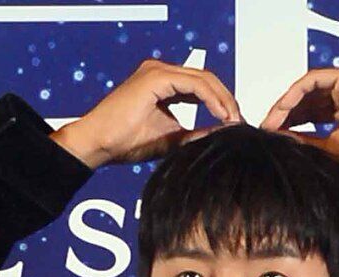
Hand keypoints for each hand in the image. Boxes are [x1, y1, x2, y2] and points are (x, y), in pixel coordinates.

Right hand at [50, 59, 244, 168]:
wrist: (98, 144)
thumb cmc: (124, 142)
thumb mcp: (170, 139)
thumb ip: (194, 134)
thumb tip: (221, 135)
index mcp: (162, 82)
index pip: (201, 86)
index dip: (221, 103)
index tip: (234, 124)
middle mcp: (160, 71)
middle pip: (206, 79)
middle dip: (227, 100)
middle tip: (240, 122)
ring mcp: (157, 71)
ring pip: (203, 78)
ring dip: (223, 100)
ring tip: (233, 120)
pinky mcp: (156, 78)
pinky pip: (194, 84)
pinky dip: (211, 99)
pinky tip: (222, 115)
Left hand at [259, 66, 338, 181]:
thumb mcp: (329, 149)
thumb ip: (306, 141)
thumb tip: (279, 139)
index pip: (309, 112)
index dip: (289, 122)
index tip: (271, 136)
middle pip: (305, 98)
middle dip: (283, 114)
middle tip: (265, 129)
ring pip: (306, 88)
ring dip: (285, 105)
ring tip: (270, 124)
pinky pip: (312, 81)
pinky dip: (295, 94)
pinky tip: (282, 111)